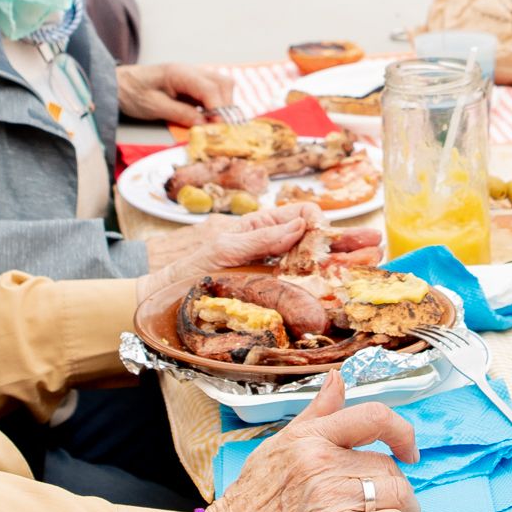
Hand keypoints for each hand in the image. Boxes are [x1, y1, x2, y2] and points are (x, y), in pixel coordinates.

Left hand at [118, 62, 230, 123]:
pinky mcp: (192, 84)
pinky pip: (213, 91)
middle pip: (223, 84)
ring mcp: (193, 76)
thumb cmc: (132, 92)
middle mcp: (191, 71)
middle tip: (220, 128)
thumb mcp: (153, 107)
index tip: (219, 128)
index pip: (211, 89)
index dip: (219, 109)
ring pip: (222, 86)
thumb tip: (204, 125)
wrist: (118, 84)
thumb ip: (180, 114)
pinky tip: (209, 118)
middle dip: (226, 107)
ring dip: (223, 105)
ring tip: (216, 124)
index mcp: (180, 73)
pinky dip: (216, 104)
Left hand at [144, 203, 319, 284]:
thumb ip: (262, 237)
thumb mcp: (226, 248)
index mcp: (262, 224)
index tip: (322, 244)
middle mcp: (272, 243)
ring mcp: (273, 267)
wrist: (170, 296)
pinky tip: (312, 298)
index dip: (317, 224)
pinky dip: (307, 289)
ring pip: (308, 263)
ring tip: (330, 283)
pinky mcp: (272, 289)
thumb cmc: (193, 267)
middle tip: (341, 264)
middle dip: (327, 248)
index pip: (303, 213)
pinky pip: (296, 286)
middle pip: (312, 238)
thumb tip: (300, 225)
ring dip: (320, 270)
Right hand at [206, 376, 420, 511]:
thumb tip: (338, 379)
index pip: (373, 417)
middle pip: (388, 464)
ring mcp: (330, 497)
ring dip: (405, 508)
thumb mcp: (277, 446)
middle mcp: (321, 462)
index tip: (408, 449)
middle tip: (392, 498)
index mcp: (309, 438)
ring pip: (396, 493)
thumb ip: (315, 414)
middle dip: (398, 483)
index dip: (402, 431)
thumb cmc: (248, 502)